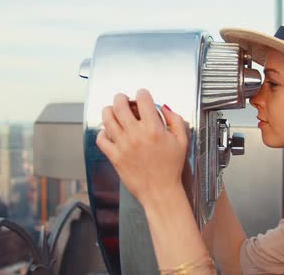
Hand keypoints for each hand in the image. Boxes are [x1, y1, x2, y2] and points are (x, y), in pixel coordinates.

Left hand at [96, 89, 188, 207]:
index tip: (142, 95)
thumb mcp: (182, 141)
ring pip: (107, 118)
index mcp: (153, 128)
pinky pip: (101, 139)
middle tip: (122, 99)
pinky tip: (109, 133)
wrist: (160, 191)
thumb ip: (175, 120)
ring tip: (112, 111)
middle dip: (121, 97)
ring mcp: (123, 145)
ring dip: (108, 110)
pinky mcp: (115, 156)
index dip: (142, 93)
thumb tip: (164, 108)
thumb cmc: (171, 169)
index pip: (143, 99)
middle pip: (120, 105)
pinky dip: (103, 133)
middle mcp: (136, 134)